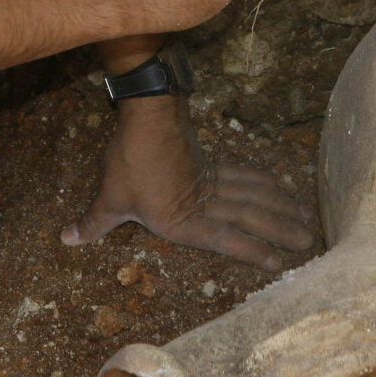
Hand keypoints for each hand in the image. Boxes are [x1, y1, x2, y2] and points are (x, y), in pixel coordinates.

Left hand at [60, 94, 316, 270]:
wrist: (146, 114)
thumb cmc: (129, 158)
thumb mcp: (109, 196)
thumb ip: (94, 222)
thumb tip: (66, 239)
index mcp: (183, 219)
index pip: (225, 239)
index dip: (253, 251)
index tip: (279, 263)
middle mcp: (204, 200)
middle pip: (250, 216)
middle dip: (280, 230)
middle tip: (309, 241)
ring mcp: (212, 179)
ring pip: (254, 195)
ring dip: (280, 207)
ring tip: (305, 217)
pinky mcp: (211, 161)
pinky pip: (245, 174)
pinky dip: (265, 181)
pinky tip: (281, 184)